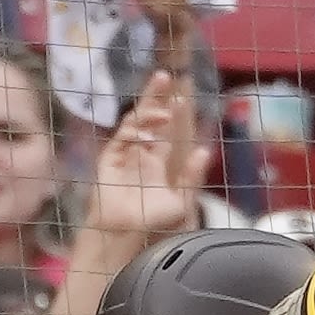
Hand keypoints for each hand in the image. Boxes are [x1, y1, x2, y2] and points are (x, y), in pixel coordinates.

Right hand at [86, 73, 210, 247]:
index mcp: (157, 164)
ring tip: (164, 109)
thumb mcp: (180, 202)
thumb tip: (204, 149)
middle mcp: (139, 155)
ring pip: (133, 124)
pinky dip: (133, 133)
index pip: (165, 131)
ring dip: (147, 112)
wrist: (127, 239)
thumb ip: (191, 177)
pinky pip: (121, 139)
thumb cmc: (152, 227)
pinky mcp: (109, 161)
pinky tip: (146, 133)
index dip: (172, 113)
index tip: (181, 95)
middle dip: (154, 97)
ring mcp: (123, 156)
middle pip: (147, 118)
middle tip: (163, 75)